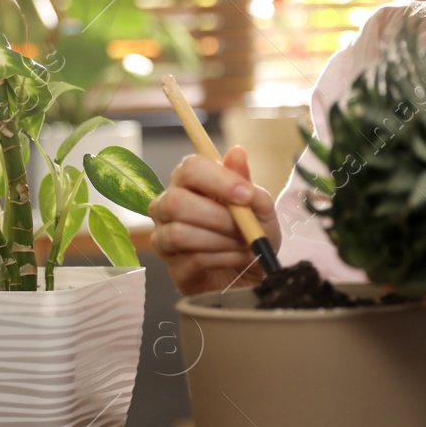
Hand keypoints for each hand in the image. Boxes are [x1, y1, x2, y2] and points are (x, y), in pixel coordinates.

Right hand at [148, 144, 281, 296]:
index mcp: (190, 183)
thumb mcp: (259, 208)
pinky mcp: (173, 267)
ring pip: (179, 233)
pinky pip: (192, 259)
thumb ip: (246, 182)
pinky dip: (224, 258)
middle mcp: (169, 206)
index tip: (247, 195)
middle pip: (176, 202)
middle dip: (217, 216)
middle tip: (245, 227)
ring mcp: (165, 237)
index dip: (218, 179)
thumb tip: (236, 152)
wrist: (253, 274)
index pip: (190, 168)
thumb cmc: (251, 234)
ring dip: (221, 240)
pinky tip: (238, 258)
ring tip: (245, 245)